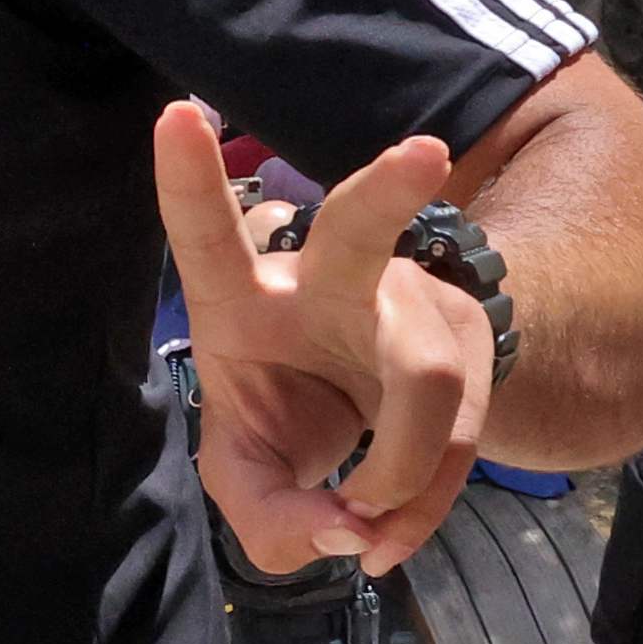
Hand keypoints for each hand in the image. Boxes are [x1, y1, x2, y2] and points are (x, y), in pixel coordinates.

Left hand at [153, 105, 491, 576]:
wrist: (370, 415)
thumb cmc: (285, 413)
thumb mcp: (247, 474)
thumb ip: (271, 516)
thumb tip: (348, 528)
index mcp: (243, 296)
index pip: (208, 236)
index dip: (188, 181)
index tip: (174, 112)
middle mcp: (330, 279)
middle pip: (358, 228)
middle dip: (389, 189)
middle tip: (424, 153)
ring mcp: (409, 300)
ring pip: (429, 378)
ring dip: (399, 476)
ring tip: (364, 530)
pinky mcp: (469, 337)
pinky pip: (464, 433)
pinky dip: (424, 504)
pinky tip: (389, 531)